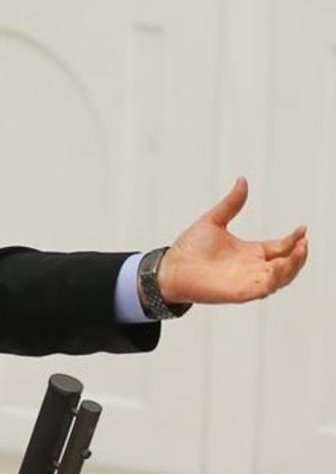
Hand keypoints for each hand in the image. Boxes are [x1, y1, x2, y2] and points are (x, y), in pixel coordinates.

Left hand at [158, 177, 308, 304]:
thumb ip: (231, 204)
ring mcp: (248, 281)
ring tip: (298, 250)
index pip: (280, 247)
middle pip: (287, 264)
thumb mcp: (214, 221)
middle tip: (303, 241)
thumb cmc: (188, 248)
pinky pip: (265, 288)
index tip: (302, 228)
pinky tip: (278, 266)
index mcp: (250, 252)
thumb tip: (242, 180)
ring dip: (293, 266)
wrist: (169, 268)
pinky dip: (275, 279)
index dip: (294, 239)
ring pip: (281, 278)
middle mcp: (253, 268)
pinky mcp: (240, 292)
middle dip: (299, 254)